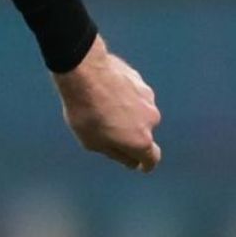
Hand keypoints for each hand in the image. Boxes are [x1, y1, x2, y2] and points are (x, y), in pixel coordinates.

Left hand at [52, 35, 161, 172]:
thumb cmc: (85, 111)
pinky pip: (133, 94)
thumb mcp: (92, 143)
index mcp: (141, 141)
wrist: (84, 72)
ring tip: (100, 105)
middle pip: (142, 134)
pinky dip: (123, 96)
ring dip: (125, 113)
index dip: (145, 164)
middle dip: (128, 134)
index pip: (151, 158)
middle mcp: (151, 121)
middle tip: (104, 127)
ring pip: (138, 112)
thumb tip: (132, 162)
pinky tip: (104, 90)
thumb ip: (116, 154)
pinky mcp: (141, 81)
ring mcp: (148, 99)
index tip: (140, 165)